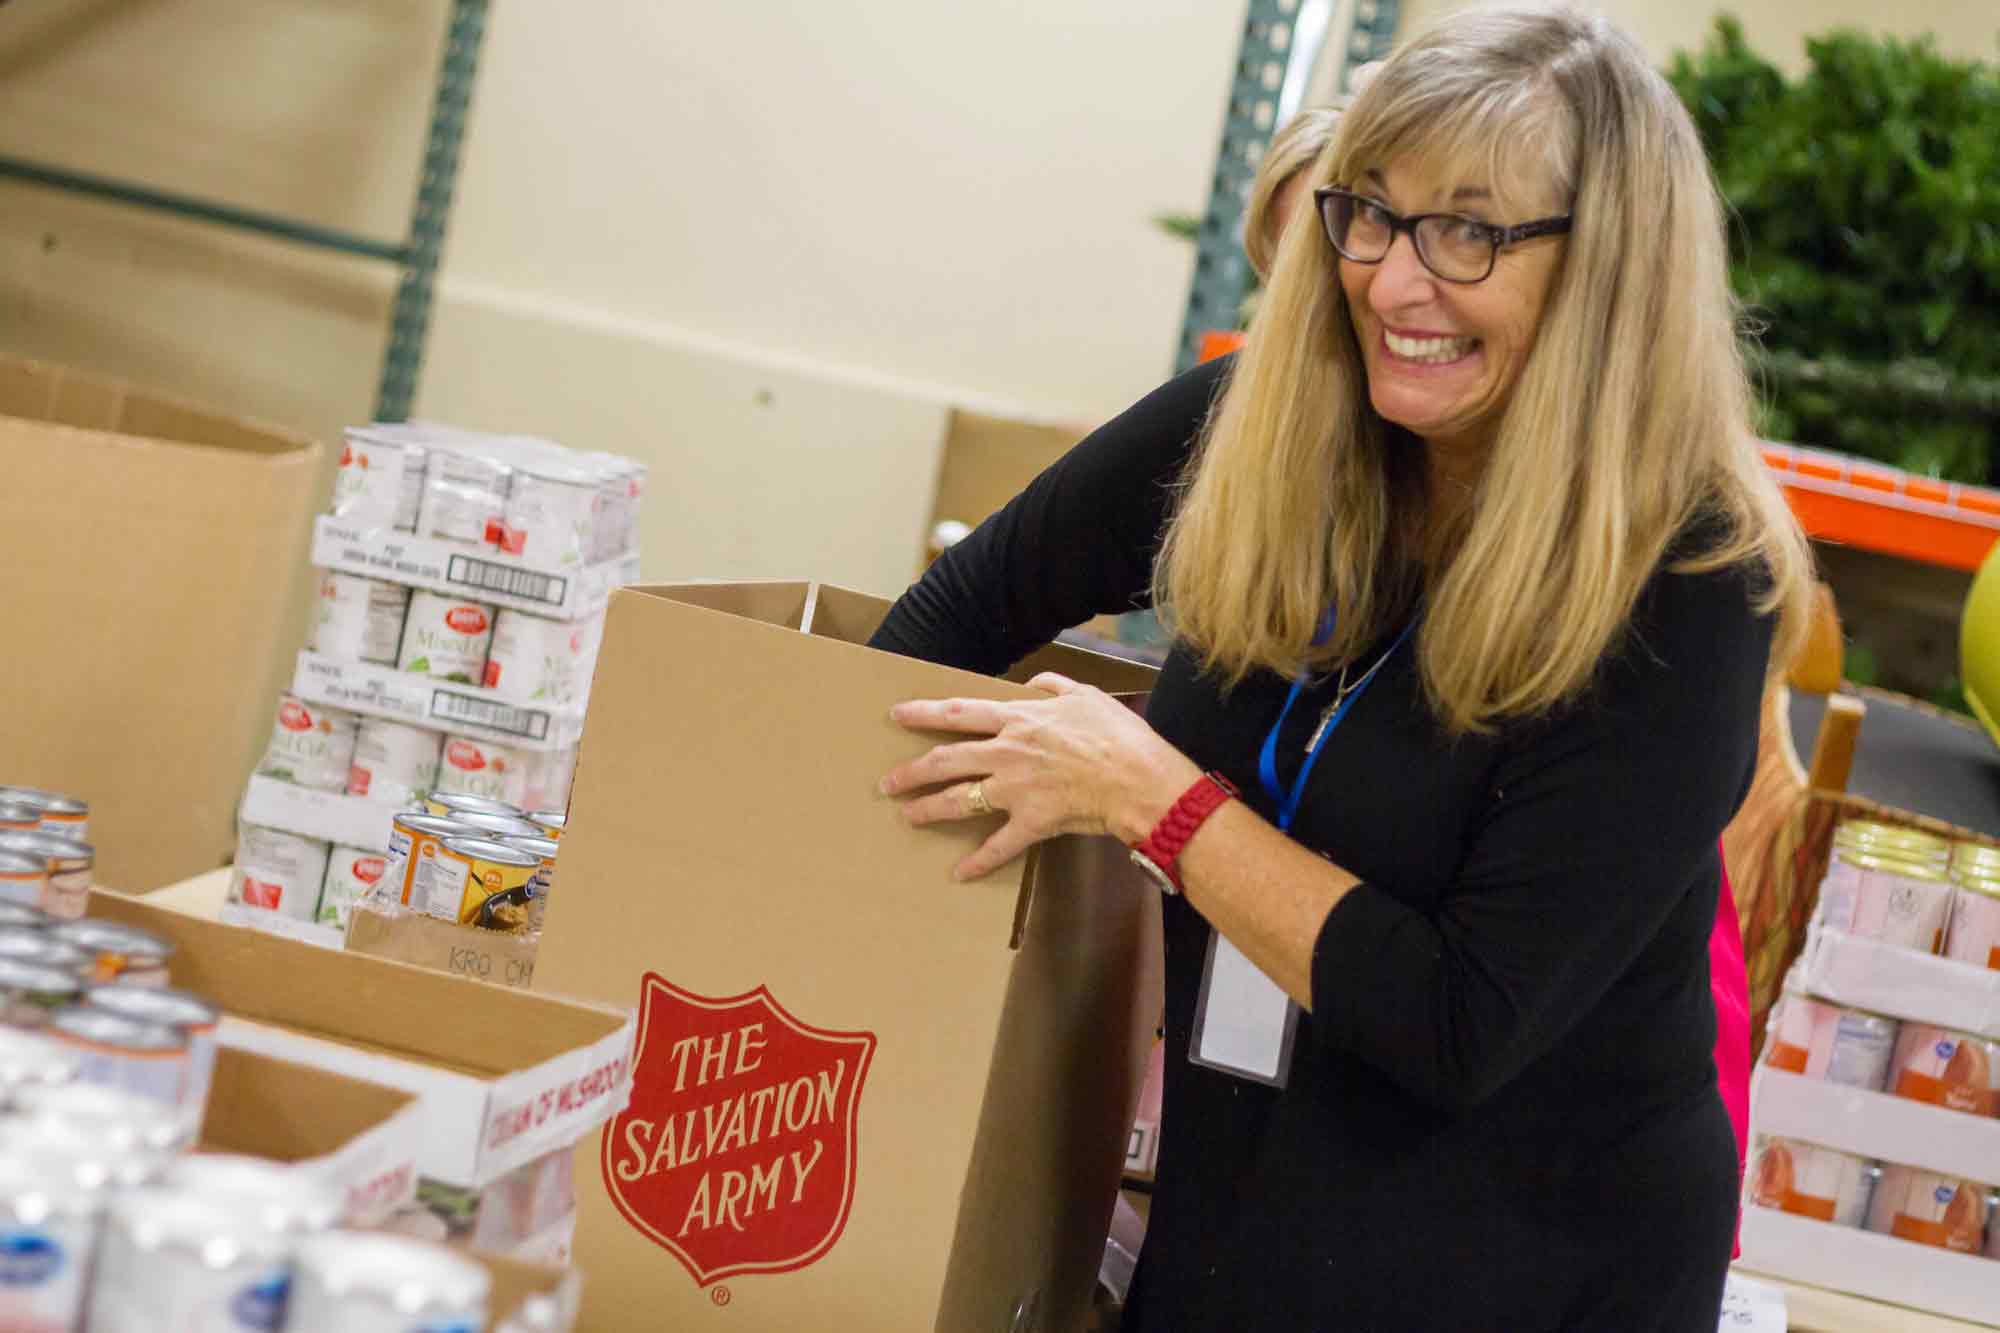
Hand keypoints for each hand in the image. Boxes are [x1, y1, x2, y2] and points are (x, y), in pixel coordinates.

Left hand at [879, 672, 1202, 879]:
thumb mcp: (1086, 696)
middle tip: (887, 782)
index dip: (924, 713)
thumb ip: (1054, 686)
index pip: (959, 713)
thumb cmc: (1118, 736)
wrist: (1139, 780)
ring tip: (907, 816)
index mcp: (1019, 720)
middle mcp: (1008, 753)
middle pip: (946, 761)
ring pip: (960, 800)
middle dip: (912, 771)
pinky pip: (997, 845)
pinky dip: (977, 861)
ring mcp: (1016, 790)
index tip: (898, 715)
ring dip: (929, 809)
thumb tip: (1034, 682)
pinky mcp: (1031, 823)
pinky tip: (959, 873)